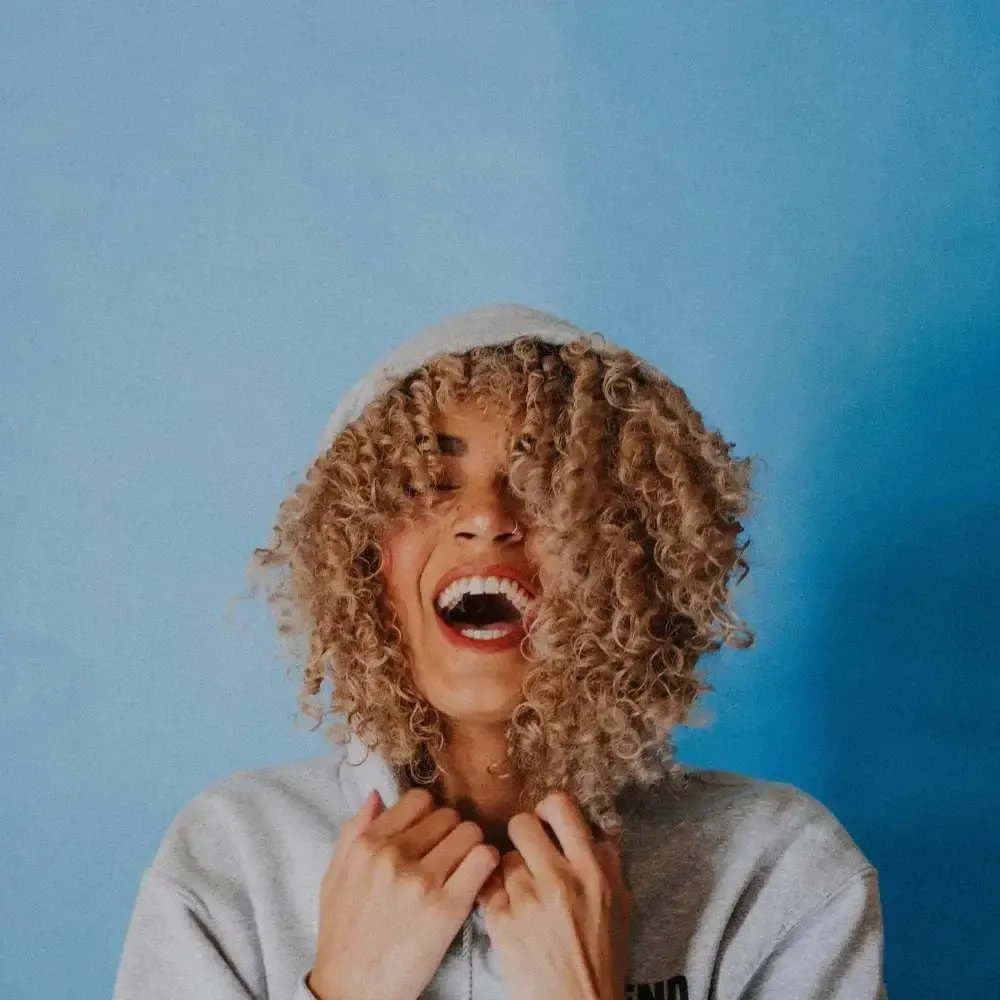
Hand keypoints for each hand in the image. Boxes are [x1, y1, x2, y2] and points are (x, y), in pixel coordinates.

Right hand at [308, 787, 500, 999]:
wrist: (352, 992)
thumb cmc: (343, 936)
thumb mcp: (334, 878)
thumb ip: (352, 832)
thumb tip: (376, 794)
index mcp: (367, 845)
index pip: (419, 800)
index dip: (430, 815)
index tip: (431, 835)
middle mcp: (394, 856)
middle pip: (448, 815)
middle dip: (452, 833)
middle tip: (449, 857)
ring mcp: (421, 881)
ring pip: (470, 833)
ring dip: (472, 848)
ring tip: (464, 869)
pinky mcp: (446, 909)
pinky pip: (483, 860)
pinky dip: (487, 865)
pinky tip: (477, 881)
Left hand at [476, 792, 632, 999]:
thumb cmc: (603, 959)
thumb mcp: (620, 905)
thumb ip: (607, 861)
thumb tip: (596, 825)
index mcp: (592, 871)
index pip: (561, 807)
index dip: (548, 809)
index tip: (547, 822)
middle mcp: (559, 880)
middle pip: (521, 824)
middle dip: (522, 836)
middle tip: (528, 853)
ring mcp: (527, 900)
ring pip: (502, 858)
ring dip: (510, 872)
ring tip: (523, 895)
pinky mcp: (500, 921)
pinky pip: (488, 887)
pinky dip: (496, 897)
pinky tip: (510, 913)